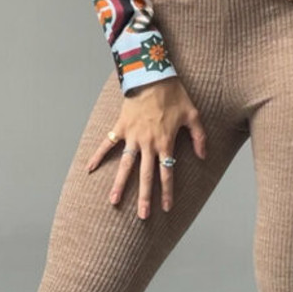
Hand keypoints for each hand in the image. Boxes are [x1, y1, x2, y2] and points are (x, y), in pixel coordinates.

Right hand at [84, 77, 207, 219]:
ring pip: (125, 165)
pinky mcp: (120, 127)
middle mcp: (148, 144)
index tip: (166, 208)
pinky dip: (98, 156)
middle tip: (142, 216)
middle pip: (145, 175)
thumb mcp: (193, 114)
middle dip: (144, 197)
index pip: (167, 173)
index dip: (167, 192)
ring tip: (113, 201)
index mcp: (165, 143)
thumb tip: (203, 156)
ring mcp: (132, 136)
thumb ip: (199, 137)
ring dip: (119, 184)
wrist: (152, 75)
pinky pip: (107, 144)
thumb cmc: (174, 94)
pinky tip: (89, 169)